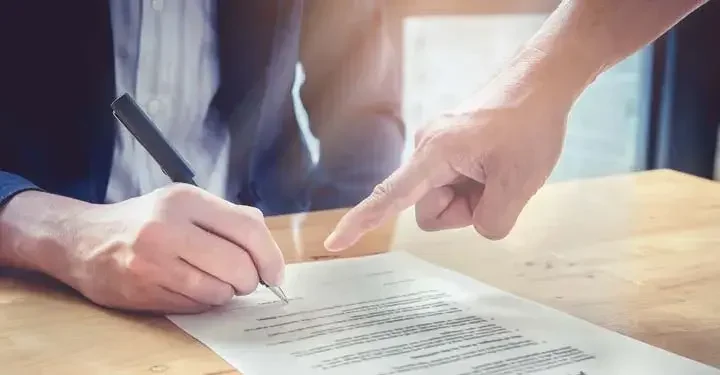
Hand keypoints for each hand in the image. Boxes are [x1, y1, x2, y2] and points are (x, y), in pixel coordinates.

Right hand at [0, 185, 284, 312]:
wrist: (82, 240)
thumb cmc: (145, 220)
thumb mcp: (185, 203)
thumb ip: (229, 219)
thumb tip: (270, 254)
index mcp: (185, 199)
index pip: (248, 229)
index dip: (270, 256)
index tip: (275, 273)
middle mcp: (167, 228)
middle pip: (237, 265)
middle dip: (250, 280)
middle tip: (246, 280)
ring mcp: (152, 262)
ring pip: (218, 291)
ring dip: (226, 292)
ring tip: (214, 280)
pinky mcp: (142, 290)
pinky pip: (195, 306)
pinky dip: (204, 301)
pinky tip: (192, 287)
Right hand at [324, 74, 572, 250]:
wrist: (541, 82)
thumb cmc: (530, 125)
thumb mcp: (521, 183)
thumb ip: (492, 221)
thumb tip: (477, 224)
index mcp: (435, 154)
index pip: (390, 196)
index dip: (361, 223)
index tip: (334, 243)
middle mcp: (426, 149)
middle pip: (429, 209)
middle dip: (463, 211)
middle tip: (498, 186)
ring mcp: (437, 149)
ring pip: (444, 199)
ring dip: (472, 199)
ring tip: (499, 171)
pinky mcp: (449, 148)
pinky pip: (453, 182)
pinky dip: (475, 185)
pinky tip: (496, 164)